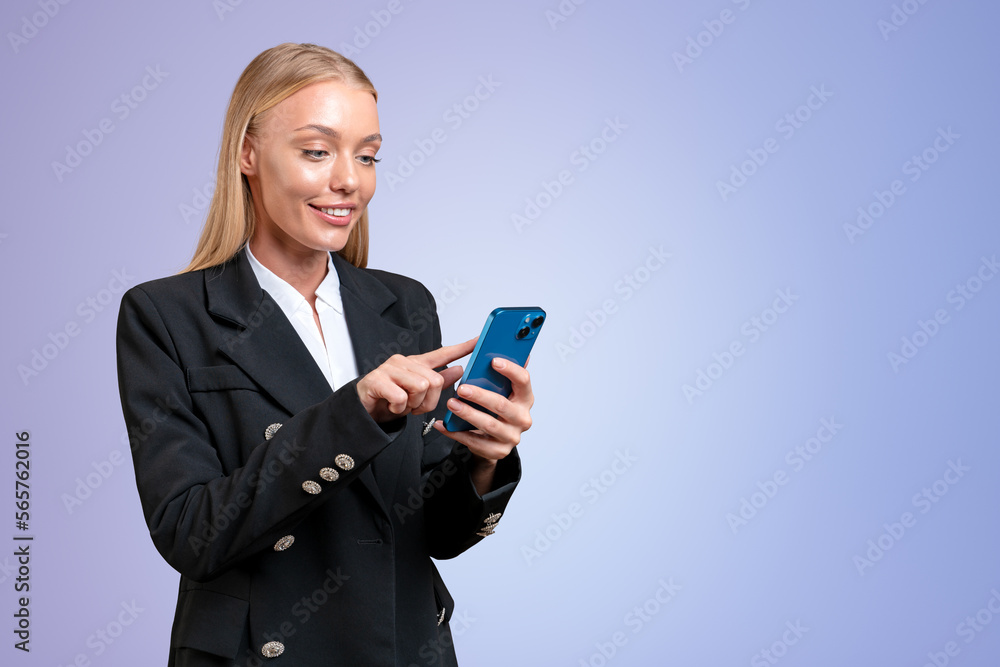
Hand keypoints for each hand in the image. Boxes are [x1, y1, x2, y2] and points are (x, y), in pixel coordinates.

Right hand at [357, 337, 476, 422]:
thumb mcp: (419, 394)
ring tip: (403, 406)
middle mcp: (403, 362)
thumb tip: (459, 369)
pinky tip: (392, 407)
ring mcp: (389, 369)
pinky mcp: (376, 380)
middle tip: (414, 406)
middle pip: (434, 380)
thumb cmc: (391, 400)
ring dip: (413, 405)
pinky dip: (399, 408)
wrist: (363, 411)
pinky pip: (401, 397)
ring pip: (420, 387)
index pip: (443, 353)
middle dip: (428, 401)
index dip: (462, 347)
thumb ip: (439, 382)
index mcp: (416, 364)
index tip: (479, 340)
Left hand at [433, 357, 533, 468]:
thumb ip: (501, 372)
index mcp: (525, 398)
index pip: (524, 381)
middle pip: (502, 405)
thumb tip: (505, 344)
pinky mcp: (497, 451)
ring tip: (451, 404)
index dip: (511, 370)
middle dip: (480, 395)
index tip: (493, 361)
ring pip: (488, 424)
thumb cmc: (496, 409)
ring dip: (467, 413)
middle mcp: (522, 418)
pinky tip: (443, 424)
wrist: (494, 441)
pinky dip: (456, 432)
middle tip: (461, 388)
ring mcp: (511, 437)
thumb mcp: (500, 390)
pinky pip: (474, 442)